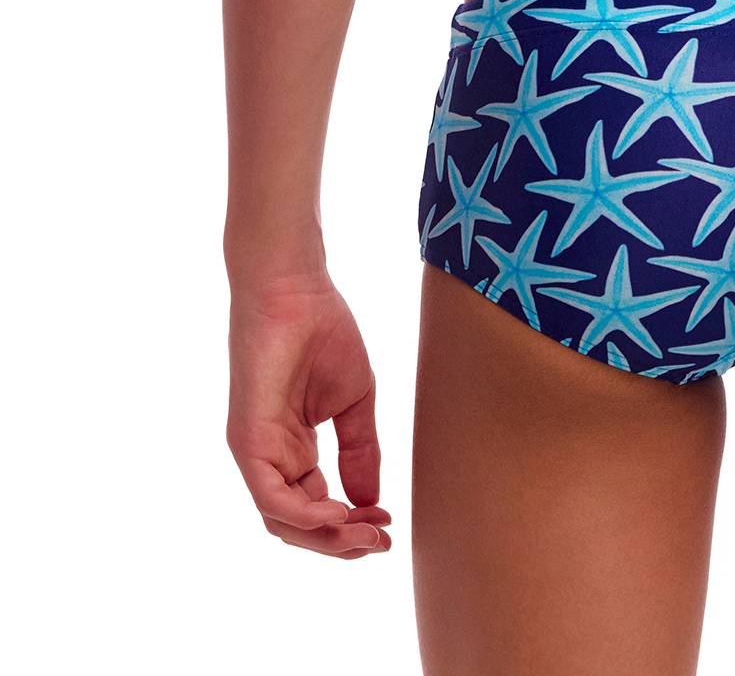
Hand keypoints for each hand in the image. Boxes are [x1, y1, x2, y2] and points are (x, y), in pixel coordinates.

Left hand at [228, 273, 391, 557]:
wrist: (296, 289)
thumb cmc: (323, 332)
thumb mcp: (355, 402)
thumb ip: (360, 452)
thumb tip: (369, 502)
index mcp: (293, 451)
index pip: (318, 509)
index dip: (353, 525)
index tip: (389, 525)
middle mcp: (271, 459)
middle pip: (299, 526)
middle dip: (341, 542)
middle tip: (381, 542)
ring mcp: (256, 453)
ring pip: (283, 522)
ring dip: (327, 537)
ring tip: (365, 533)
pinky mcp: (249, 441)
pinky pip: (270, 497)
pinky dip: (304, 515)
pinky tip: (338, 512)